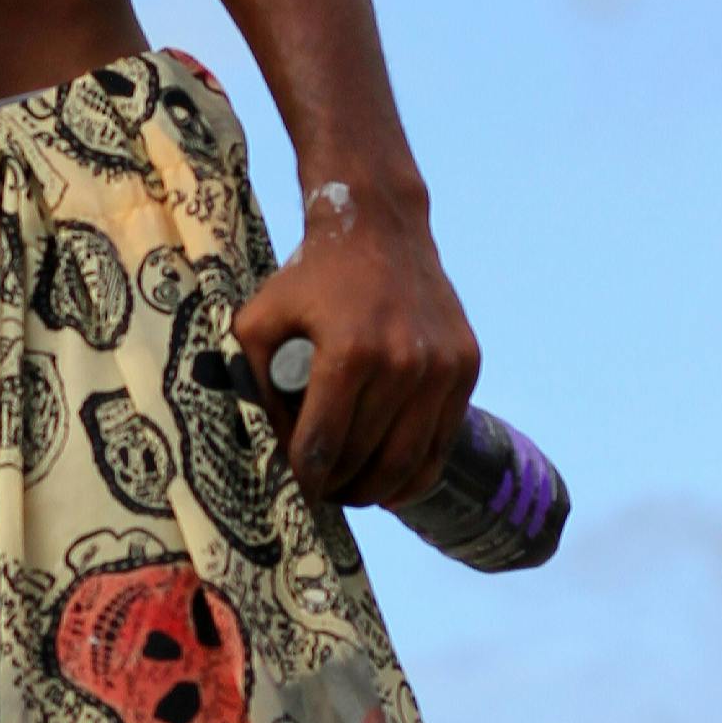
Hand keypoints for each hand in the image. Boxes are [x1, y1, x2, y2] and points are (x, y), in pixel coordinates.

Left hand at [232, 182, 480, 510]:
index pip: (322, 445)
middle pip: (364, 458)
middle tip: (321, 494)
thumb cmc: (311, 277)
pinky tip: (391, 482)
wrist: (380, 228)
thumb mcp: (260, 322)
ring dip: (375, 489)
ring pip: (407, 461)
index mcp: (349, 353)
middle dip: (337, 487)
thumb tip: (273, 449)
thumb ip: (256, 384)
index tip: (297, 489)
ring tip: (353, 492)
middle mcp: (402, 362)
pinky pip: (442, 441)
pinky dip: (416, 472)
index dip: (305, 479)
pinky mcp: (465, 366)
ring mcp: (440, 367)